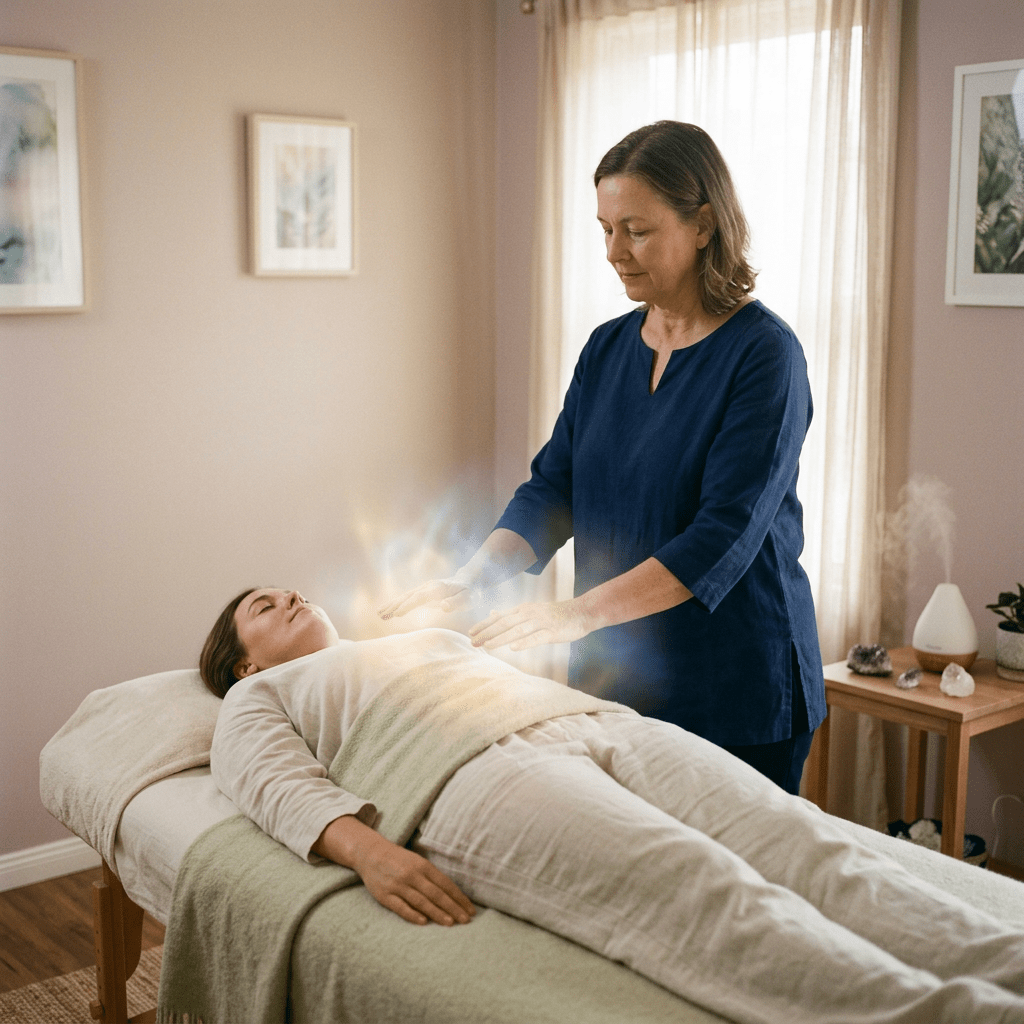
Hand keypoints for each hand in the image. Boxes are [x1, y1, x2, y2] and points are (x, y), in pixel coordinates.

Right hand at [313, 815, 475, 925]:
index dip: (458, 897)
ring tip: (450, 923)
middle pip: (436, 894)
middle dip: (452, 907)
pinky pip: (400, 907)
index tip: (470, 909)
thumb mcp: (417, 862)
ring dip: (437, 913)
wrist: (370, 853)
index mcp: (422, 865)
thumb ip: (432, 876)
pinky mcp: (384, 896)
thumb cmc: (399, 860)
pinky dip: (412, 914)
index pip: (445, 884)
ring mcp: (397, 885)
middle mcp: (411, 875)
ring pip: (421, 902)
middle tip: (465, 920)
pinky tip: (423, 922)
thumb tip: (452, 895)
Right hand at [377, 577, 475, 620]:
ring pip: (405, 596)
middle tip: (381, 614)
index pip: (419, 597)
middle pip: (408, 595)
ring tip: (379, 613)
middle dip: (394, 605)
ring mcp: (424, 588)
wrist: (469, 580)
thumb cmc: (469, 593)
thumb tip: (443, 606)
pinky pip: (408, 598)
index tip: (397, 614)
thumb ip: (455, 603)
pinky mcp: (423, 592)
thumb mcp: (467, 599)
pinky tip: (389, 610)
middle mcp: (428, 586)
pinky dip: (397, 603)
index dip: (408, 605)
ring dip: (392, 604)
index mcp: (438, 589)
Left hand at [468, 599, 592, 650]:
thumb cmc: (555, 614)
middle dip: (487, 633)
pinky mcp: (552, 632)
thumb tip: (492, 613)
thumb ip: (512, 614)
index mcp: (523, 610)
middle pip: (504, 623)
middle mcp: (529, 614)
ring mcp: (541, 622)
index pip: (499, 617)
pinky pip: (536, 638)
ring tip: (487, 646)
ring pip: (517, 631)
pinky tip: (513, 648)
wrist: (581, 611)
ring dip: (500, 638)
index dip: (484, 625)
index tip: (470, 633)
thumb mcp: (531, 610)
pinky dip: (524, 643)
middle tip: (472, 642)